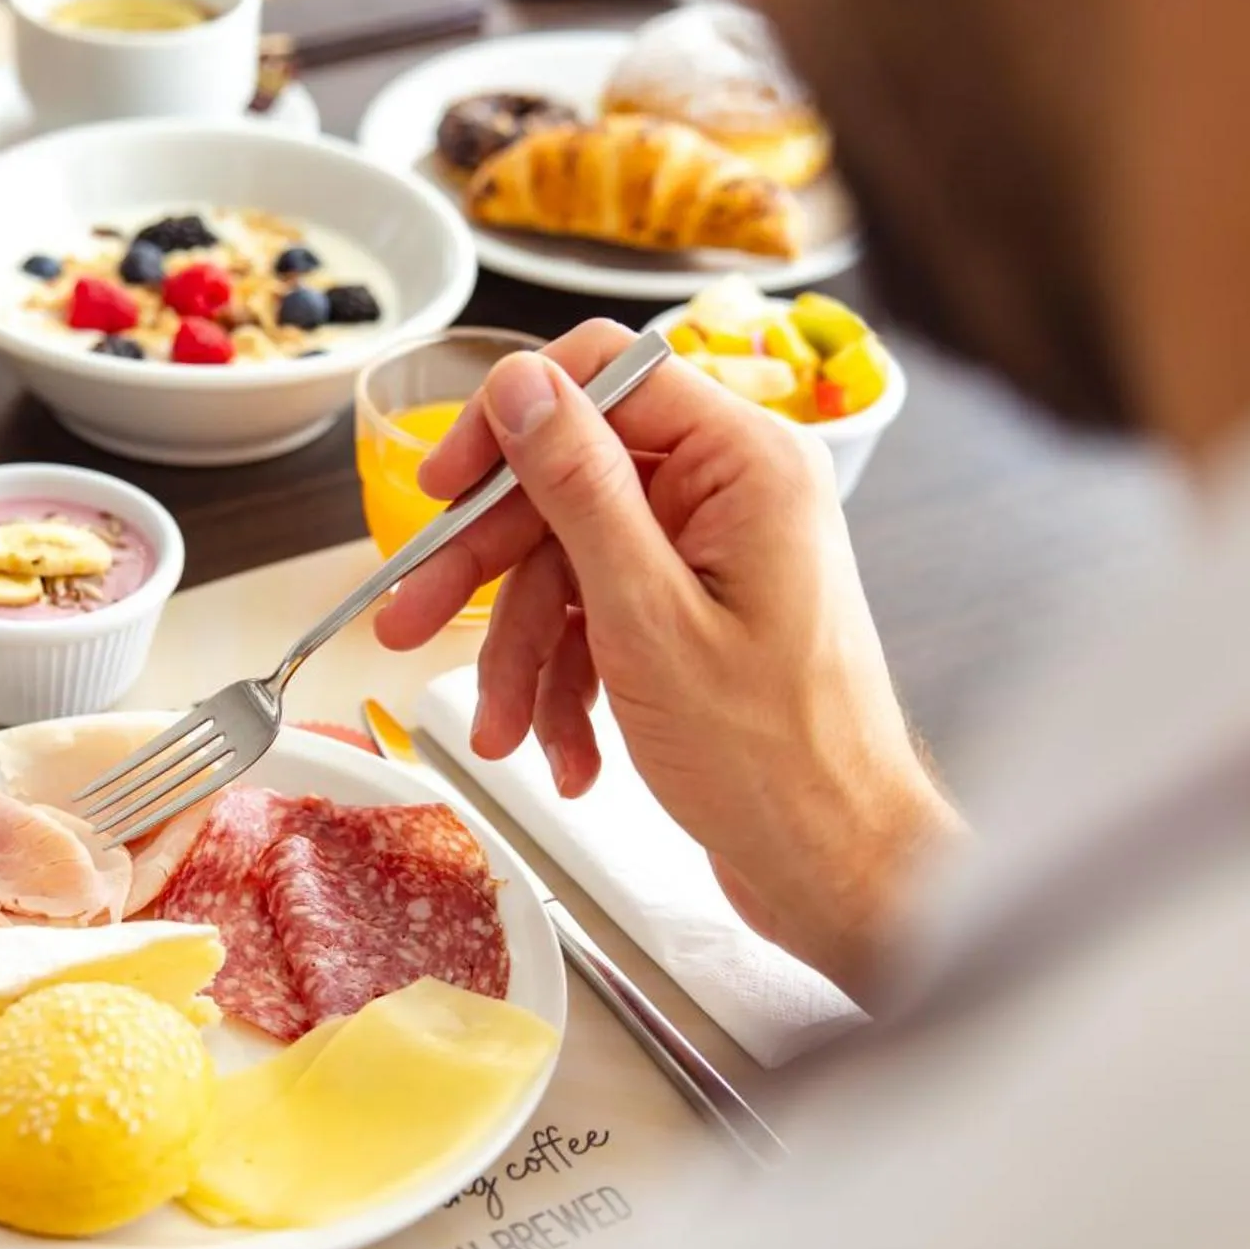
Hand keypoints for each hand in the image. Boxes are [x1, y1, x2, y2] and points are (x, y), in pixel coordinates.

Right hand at [375, 320, 962, 1003]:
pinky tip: (564, 751)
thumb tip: (522, 384)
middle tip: (410, 619)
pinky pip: (601, 616)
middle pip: (572, 482)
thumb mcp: (646, 618)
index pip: (604, 377)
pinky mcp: (699, 613)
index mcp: (746, 464)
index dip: (508, 423)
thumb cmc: (777, 764)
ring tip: (502, 732)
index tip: (441, 485)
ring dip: (524, 651)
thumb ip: (580, 488)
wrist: (840, 871)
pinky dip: (569, 682)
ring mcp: (716, 556)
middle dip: (490, 568)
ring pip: (573, 563)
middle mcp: (735, 494)